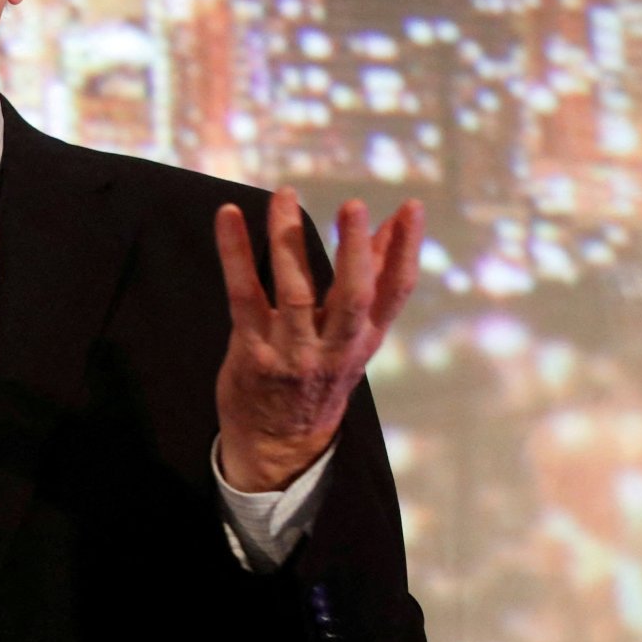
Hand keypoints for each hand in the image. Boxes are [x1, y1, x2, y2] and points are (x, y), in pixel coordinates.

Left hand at [213, 188, 423, 492]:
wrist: (278, 445)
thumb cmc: (317, 378)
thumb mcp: (354, 339)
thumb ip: (369, 284)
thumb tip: (389, 229)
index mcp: (364, 341)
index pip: (393, 292)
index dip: (404, 250)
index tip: (411, 208)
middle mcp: (333, 348)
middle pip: (351, 297)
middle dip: (354, 250)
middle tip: (352, 205)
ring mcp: (292, 350)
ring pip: (295, 291)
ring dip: (289, 239)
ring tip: (285, 196)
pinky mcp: (252, 349)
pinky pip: (243, 293)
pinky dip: (235, 252)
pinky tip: (230, 217)